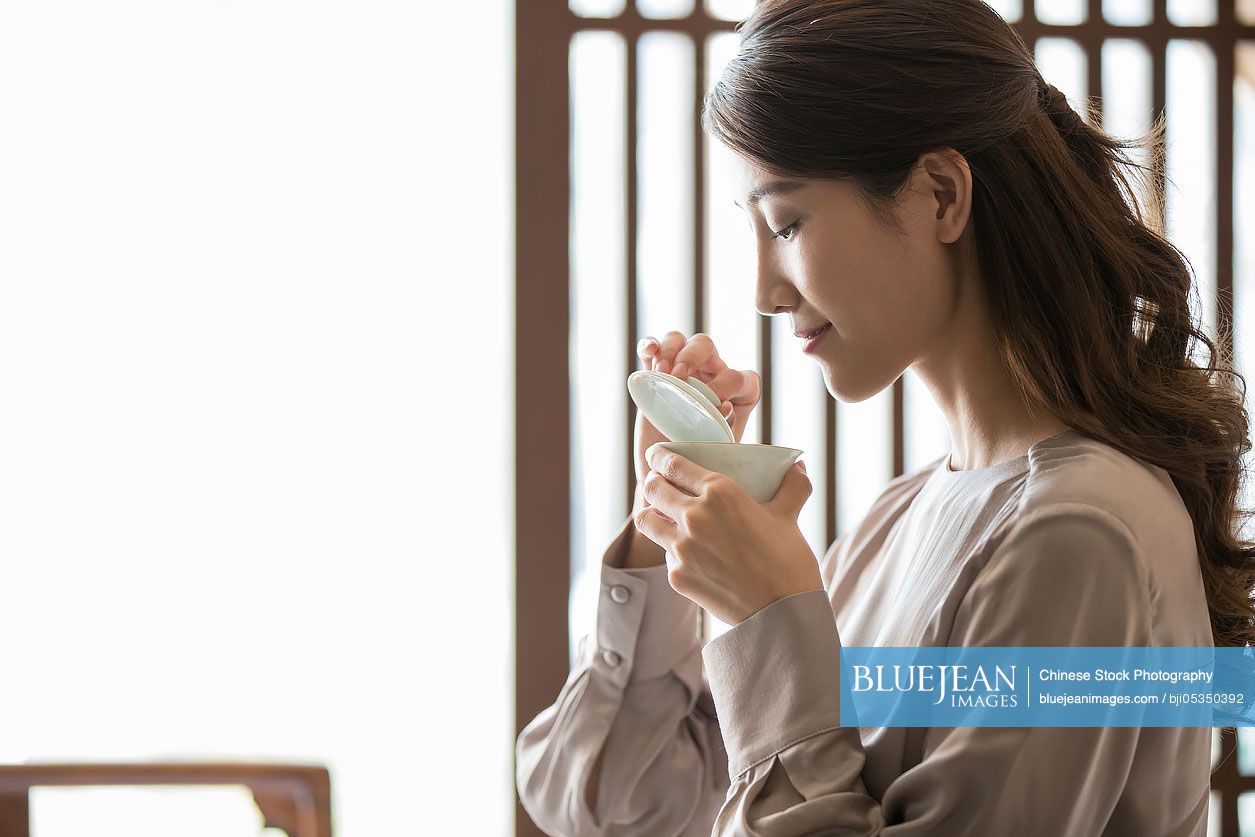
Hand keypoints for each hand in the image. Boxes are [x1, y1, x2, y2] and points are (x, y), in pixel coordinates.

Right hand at [634, 331, 760, 485]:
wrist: (668, 475)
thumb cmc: (699, 466)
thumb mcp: (716, 454)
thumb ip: (724, 433)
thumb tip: (724, 407)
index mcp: (737, 394)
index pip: (739, 376)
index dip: (727, 384)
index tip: (712, 403)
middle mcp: (712, 375)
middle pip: (706, 347)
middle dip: (693, 357)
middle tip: (679, 377)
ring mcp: (683, 371)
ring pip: (681, 341)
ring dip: (671, 350)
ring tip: (661, 372)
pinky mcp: (657, 373)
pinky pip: (654, 349)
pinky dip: (650, 346)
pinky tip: (649, 353)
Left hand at [634, 442, 822, 625]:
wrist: (783, 614)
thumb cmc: (789, 561)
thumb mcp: (789, 516)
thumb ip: (792, 486)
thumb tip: (798, 466)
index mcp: (720, 493)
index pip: (672, 464)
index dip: (659, 456)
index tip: (657, 455)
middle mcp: (694, 516)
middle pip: (653, 488)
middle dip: (654, 482)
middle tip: (660, 483)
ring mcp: (681, 548)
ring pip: (646, 520)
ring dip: (652, 513)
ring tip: (662, 516)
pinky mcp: (676, 576)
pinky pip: (664, 554)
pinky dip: (671, 549)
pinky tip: (688, 553)